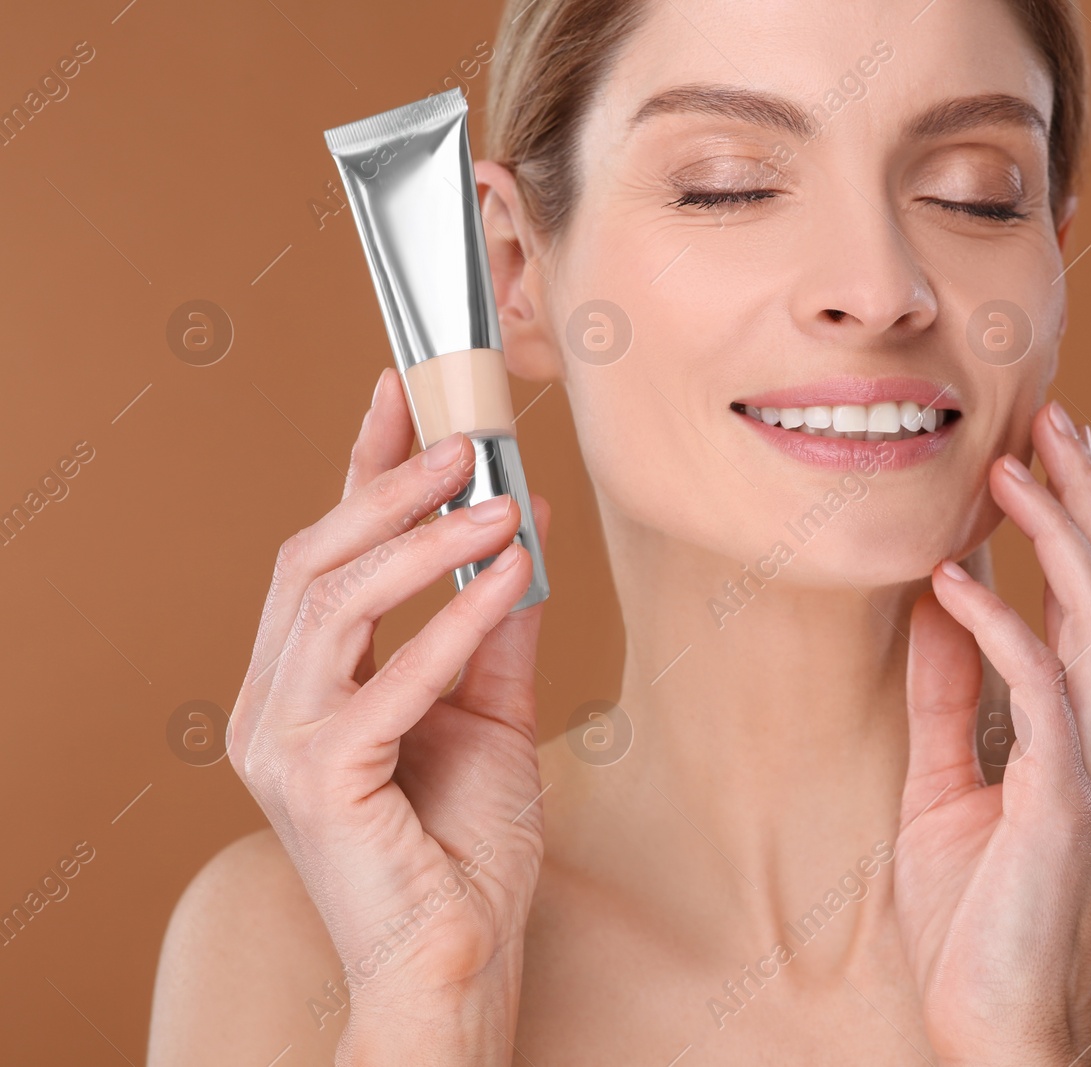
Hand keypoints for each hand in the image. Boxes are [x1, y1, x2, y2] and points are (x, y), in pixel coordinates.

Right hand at [228, 367, 549, 1060]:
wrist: (459, 959)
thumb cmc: (465, 846)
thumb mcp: (492, 711)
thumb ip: (499, 623)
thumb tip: (525, 521)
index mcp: (303, 684)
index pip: (323, 552)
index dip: (359, 467)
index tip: (400, 393)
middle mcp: (273, 704)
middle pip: (315, 560)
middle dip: (389, 487)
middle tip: (465, 439)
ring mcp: (284, 742)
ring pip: (338, 600)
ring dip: (428, 541)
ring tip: (502, 502)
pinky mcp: (318, 779)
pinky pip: (391, 675)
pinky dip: (457, 618)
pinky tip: (512, 577)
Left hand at [894, 401, 1090, 1066]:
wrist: (997, 1032)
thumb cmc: (975, 918)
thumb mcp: (947, 785)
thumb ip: (947, 696)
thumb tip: (932, 605)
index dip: (1084, 520)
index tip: (1049, 448)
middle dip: (1087, 498)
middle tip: (1050, 419)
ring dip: (1059, 536)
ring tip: (1008, 470)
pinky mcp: (1065, 806)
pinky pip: (1043, 695)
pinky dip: (999, 630)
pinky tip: (950, 583)